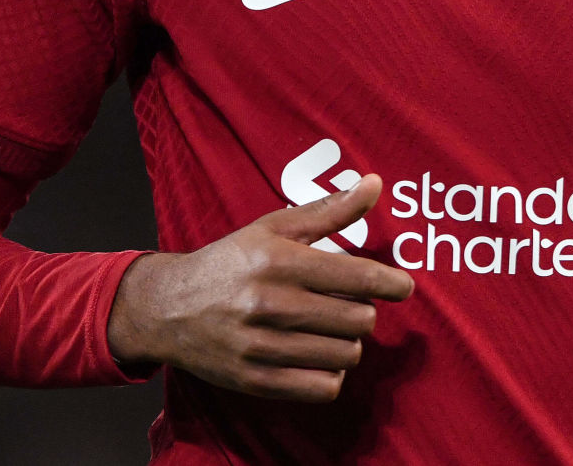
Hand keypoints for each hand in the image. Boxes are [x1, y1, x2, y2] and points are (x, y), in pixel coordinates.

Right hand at [106, 173, 414, 401]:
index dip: (390, 283)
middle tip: (347, 305)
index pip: (356, 276)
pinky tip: (319, 356)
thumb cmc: (230, 262)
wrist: (168, 308)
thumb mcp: (273, 228)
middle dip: (361, 312)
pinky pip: (323, 388)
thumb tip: (375, 183)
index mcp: (277, 260)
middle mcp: (269, 303)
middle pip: (358, 320)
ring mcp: (261, 346)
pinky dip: (331, 374)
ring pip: (345, 355)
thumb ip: (329, 210)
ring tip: (330, 330)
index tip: (403, 287)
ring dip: (347, 343)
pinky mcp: (256, 381)